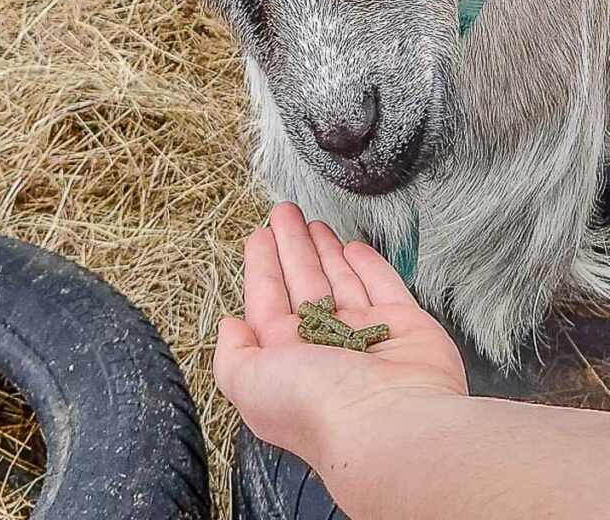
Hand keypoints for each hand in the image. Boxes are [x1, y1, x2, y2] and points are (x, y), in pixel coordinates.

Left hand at [214, 203, 466, 469]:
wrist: (391, 423)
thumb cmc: (316, 403)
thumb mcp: (248, 381)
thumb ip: (232, 353)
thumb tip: (229, 326)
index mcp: (287, 359)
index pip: (268, 301)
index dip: (263, 266)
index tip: (260, 234)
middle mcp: (326, 346)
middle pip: (304, 283)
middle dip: (292, 247)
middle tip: (285, 212)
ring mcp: (367, 335)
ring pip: (340, 280)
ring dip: (325, 250)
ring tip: (313, 221)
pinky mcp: (406, 325)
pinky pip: (382, 285)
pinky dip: (368, 265)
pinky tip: (353, 246)